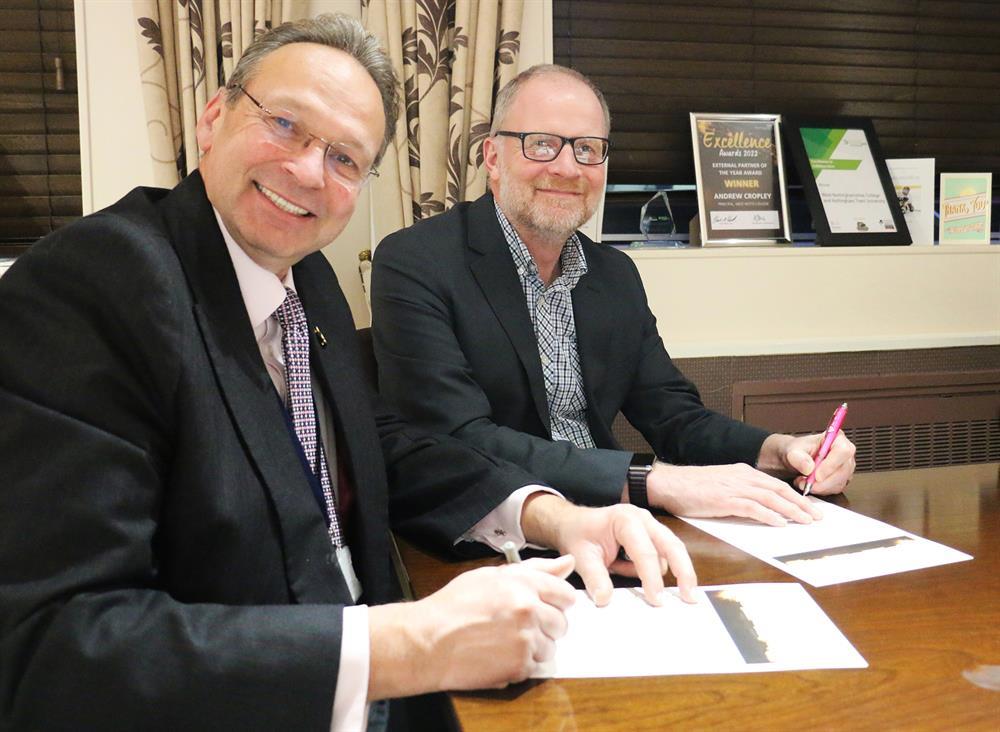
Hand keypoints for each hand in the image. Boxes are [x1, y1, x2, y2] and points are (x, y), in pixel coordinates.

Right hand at [368, 555, 575, 697]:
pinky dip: (520, 664)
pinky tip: (498, 654)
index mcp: (523, 584)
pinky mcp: (519, 666)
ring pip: (550, 648)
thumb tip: (568, 563)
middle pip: (561, 623)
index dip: (555, 602)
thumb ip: (535, 569)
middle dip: (545, 626)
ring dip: (533, 647)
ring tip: (504, 641)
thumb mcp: (492, 576)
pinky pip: (535, 667)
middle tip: (517, 626)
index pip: (565, 594)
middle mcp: (528, 610)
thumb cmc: (454, 606)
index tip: (544, 607)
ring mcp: (525, 639)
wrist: (428, 640)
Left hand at [521, 494, 696, 606]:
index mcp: (625, 520)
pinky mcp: (651, 534)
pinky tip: (650, 582)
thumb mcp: (581, 556)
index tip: (656, 600)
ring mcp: (649, 525)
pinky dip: (660, 569)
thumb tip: (605, 599)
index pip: (645, 551)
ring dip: (674, 571)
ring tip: (675, 594)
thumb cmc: (577, 534)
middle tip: (690, 596)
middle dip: (683, 571)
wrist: (571, 522)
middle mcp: (642, 519)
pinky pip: (662, 554)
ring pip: (671, 550)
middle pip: (672, 545)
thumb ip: (594, 577)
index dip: (652, 578)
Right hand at [647, 460, 822, 526]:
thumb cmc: (691, 487)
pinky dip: (768, 515)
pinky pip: (752, 507)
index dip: (796, 496)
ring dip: (791, 510)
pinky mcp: (724, 499)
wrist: (669, 483)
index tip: (810, 507)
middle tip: (817, 517)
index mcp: (743, 472)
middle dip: (801, 503)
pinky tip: (780, 523)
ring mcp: (733, 487)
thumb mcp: (721, 484)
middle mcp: (742, 477)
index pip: (776, 484)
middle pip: (779, 490)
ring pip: (770, 498)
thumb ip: (740, 492)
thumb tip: (758, 508)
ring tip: (806, 522)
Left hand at [762, 431, 855, 494]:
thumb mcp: (793, 451)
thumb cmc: (798, 450)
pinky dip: (820, 490)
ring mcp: (845, 467)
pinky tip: (809, 484)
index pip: (843, 451)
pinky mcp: (842, 479)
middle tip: (806, 483)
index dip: (831, 465)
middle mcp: (844, 453)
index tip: (817, 476)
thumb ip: (798, 457)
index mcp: (837, 439)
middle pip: (843, 470)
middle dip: (824, 481)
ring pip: (839, 482)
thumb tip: (809, 468)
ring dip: (820, 487)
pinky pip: (835, 489)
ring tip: (803, 481)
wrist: (795, 458)